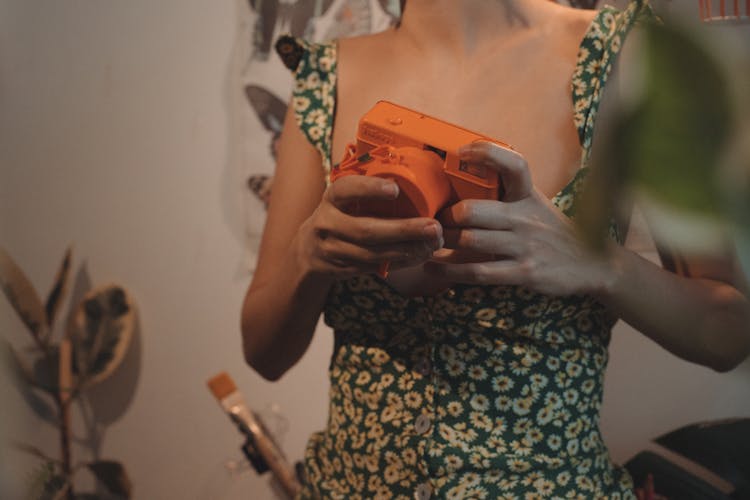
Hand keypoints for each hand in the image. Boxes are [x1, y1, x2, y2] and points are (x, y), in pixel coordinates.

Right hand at [295, 175, 443, 278]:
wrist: (308, 250)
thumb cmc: (340, 215)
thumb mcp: (344, 198)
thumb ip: (367, 189)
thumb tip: (414, 172)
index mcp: (331, 198)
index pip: (346, 190)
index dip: (369, 189)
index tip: (395, 189)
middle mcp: (327, 223)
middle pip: (366, 230)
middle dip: (403, 229)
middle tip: (433, 227)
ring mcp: (332, 249)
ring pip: (372, 254)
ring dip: (407, 250)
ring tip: (433, 244)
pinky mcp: (340, 269)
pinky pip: (373, 267)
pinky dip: (400, 262)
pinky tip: (419, 255)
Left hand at [425, 141, 617, 296]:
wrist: (592, 264)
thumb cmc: (552, 232)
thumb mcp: (536, 205)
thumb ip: (508, 194)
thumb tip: (466, 178)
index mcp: (528, 196)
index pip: (513, 164)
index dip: (487, 153)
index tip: (463, 151)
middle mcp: (525, 218)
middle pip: (473, 210)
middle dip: (445, 217)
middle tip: (432, 222)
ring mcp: (525, 246)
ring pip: (471, 241)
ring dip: (443, 244)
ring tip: (428, 244)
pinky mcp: (524, 272)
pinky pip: (479, 272)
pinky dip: (450, 271)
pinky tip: (434, 269)